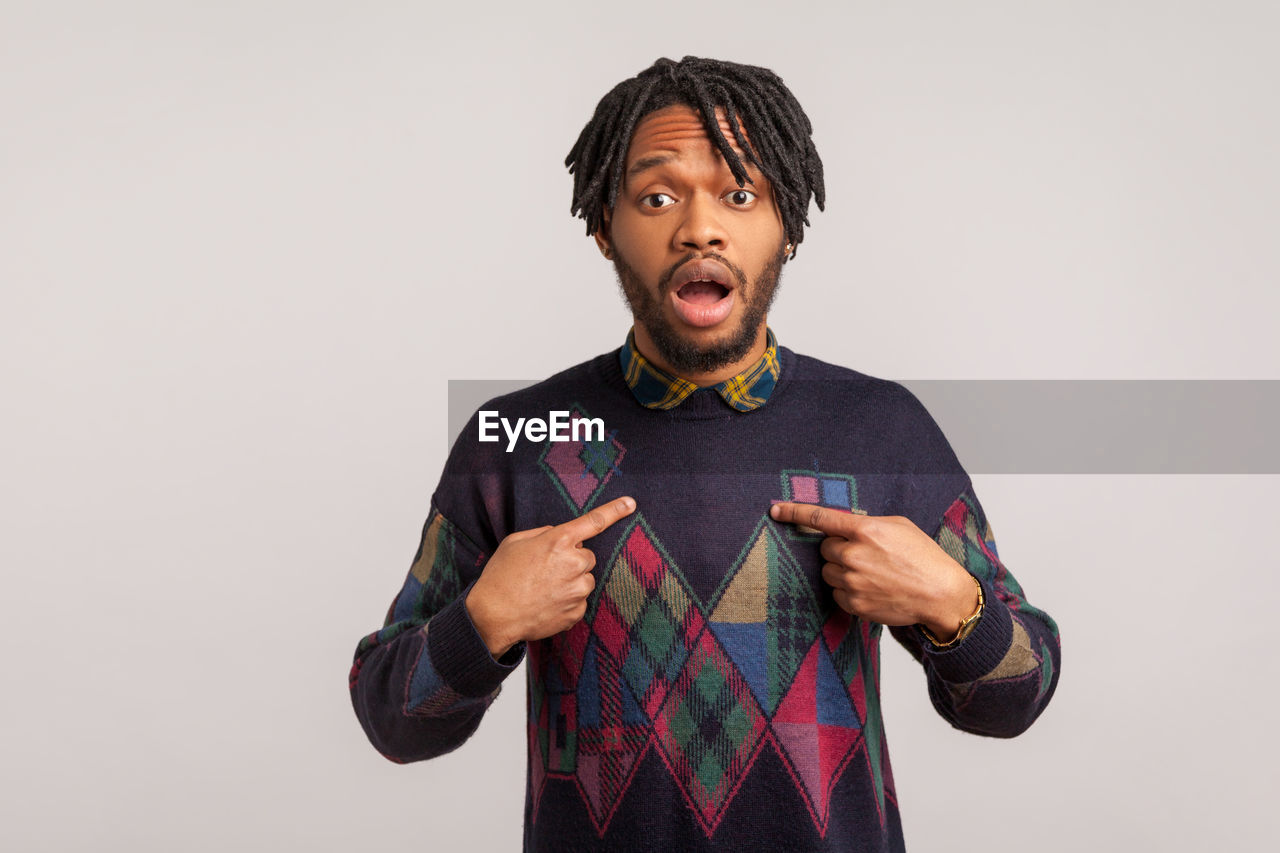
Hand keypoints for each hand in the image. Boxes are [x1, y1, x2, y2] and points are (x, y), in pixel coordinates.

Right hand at [466, 497, 635, 656]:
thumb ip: (543, 533)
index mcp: (558, 541)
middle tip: (547, 570)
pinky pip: (580, 601)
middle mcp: (574, 563)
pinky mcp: (577, 611)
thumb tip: (559, 535)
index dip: (615, 510)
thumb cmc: (501, 576)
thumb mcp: (515, 542)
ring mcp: (577, 590)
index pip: (594, 521)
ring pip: (585, 579)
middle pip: (588, 556)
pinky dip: (567, 601)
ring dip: (571, 582)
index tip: (630, 503)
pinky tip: (546, 603)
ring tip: (544, 588)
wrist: (493, 616)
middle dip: (573, 560)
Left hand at [769, 502, 976, 638]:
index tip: (775, 510)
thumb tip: (842, 527)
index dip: (794, 512)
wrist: (941, 594)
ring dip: (841, 570)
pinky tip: (871, 588)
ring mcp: (852, 581)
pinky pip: (836, 593)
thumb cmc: (923, 557)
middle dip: (838, 550)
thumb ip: (866, 523)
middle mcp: (854, 555)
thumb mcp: (898, 526)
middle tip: (863, 555)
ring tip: (871, 573)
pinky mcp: (854, 604)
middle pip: (824, 549)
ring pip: (828, 572)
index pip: (820, 518)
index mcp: (865, 530)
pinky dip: (847, 590)